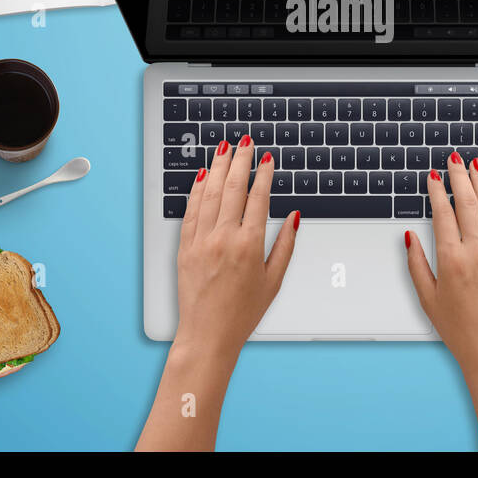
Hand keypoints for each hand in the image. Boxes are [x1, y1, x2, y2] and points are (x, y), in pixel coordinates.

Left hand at [136, 135, 298, 450]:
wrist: (208, 335)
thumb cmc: (242, 313)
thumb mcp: (274, 280)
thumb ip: (285, 245)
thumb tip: (294, 216)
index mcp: (249, 246)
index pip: (257, 198)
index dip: (263, 174)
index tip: (267, 158)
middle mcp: (223, 239)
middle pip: (232, 188)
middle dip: (240, 161)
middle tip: (245, 142)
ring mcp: (201, 241)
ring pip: (209, 194)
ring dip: (217, 168)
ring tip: (224, 149)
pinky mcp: (184, 248)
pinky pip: (190, 211)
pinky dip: (196, 191)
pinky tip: (201, 176)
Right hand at [404, 151, 477, 450]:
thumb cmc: (457, 327)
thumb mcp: (426, 297)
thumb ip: (416, 263)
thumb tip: (409, 235)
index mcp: (452, 261)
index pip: (443, 214)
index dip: (437, 191)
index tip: (433, 176)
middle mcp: (477, 253)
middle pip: (468, 204)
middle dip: (460, 177)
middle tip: (454, 159)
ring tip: (476, 166)